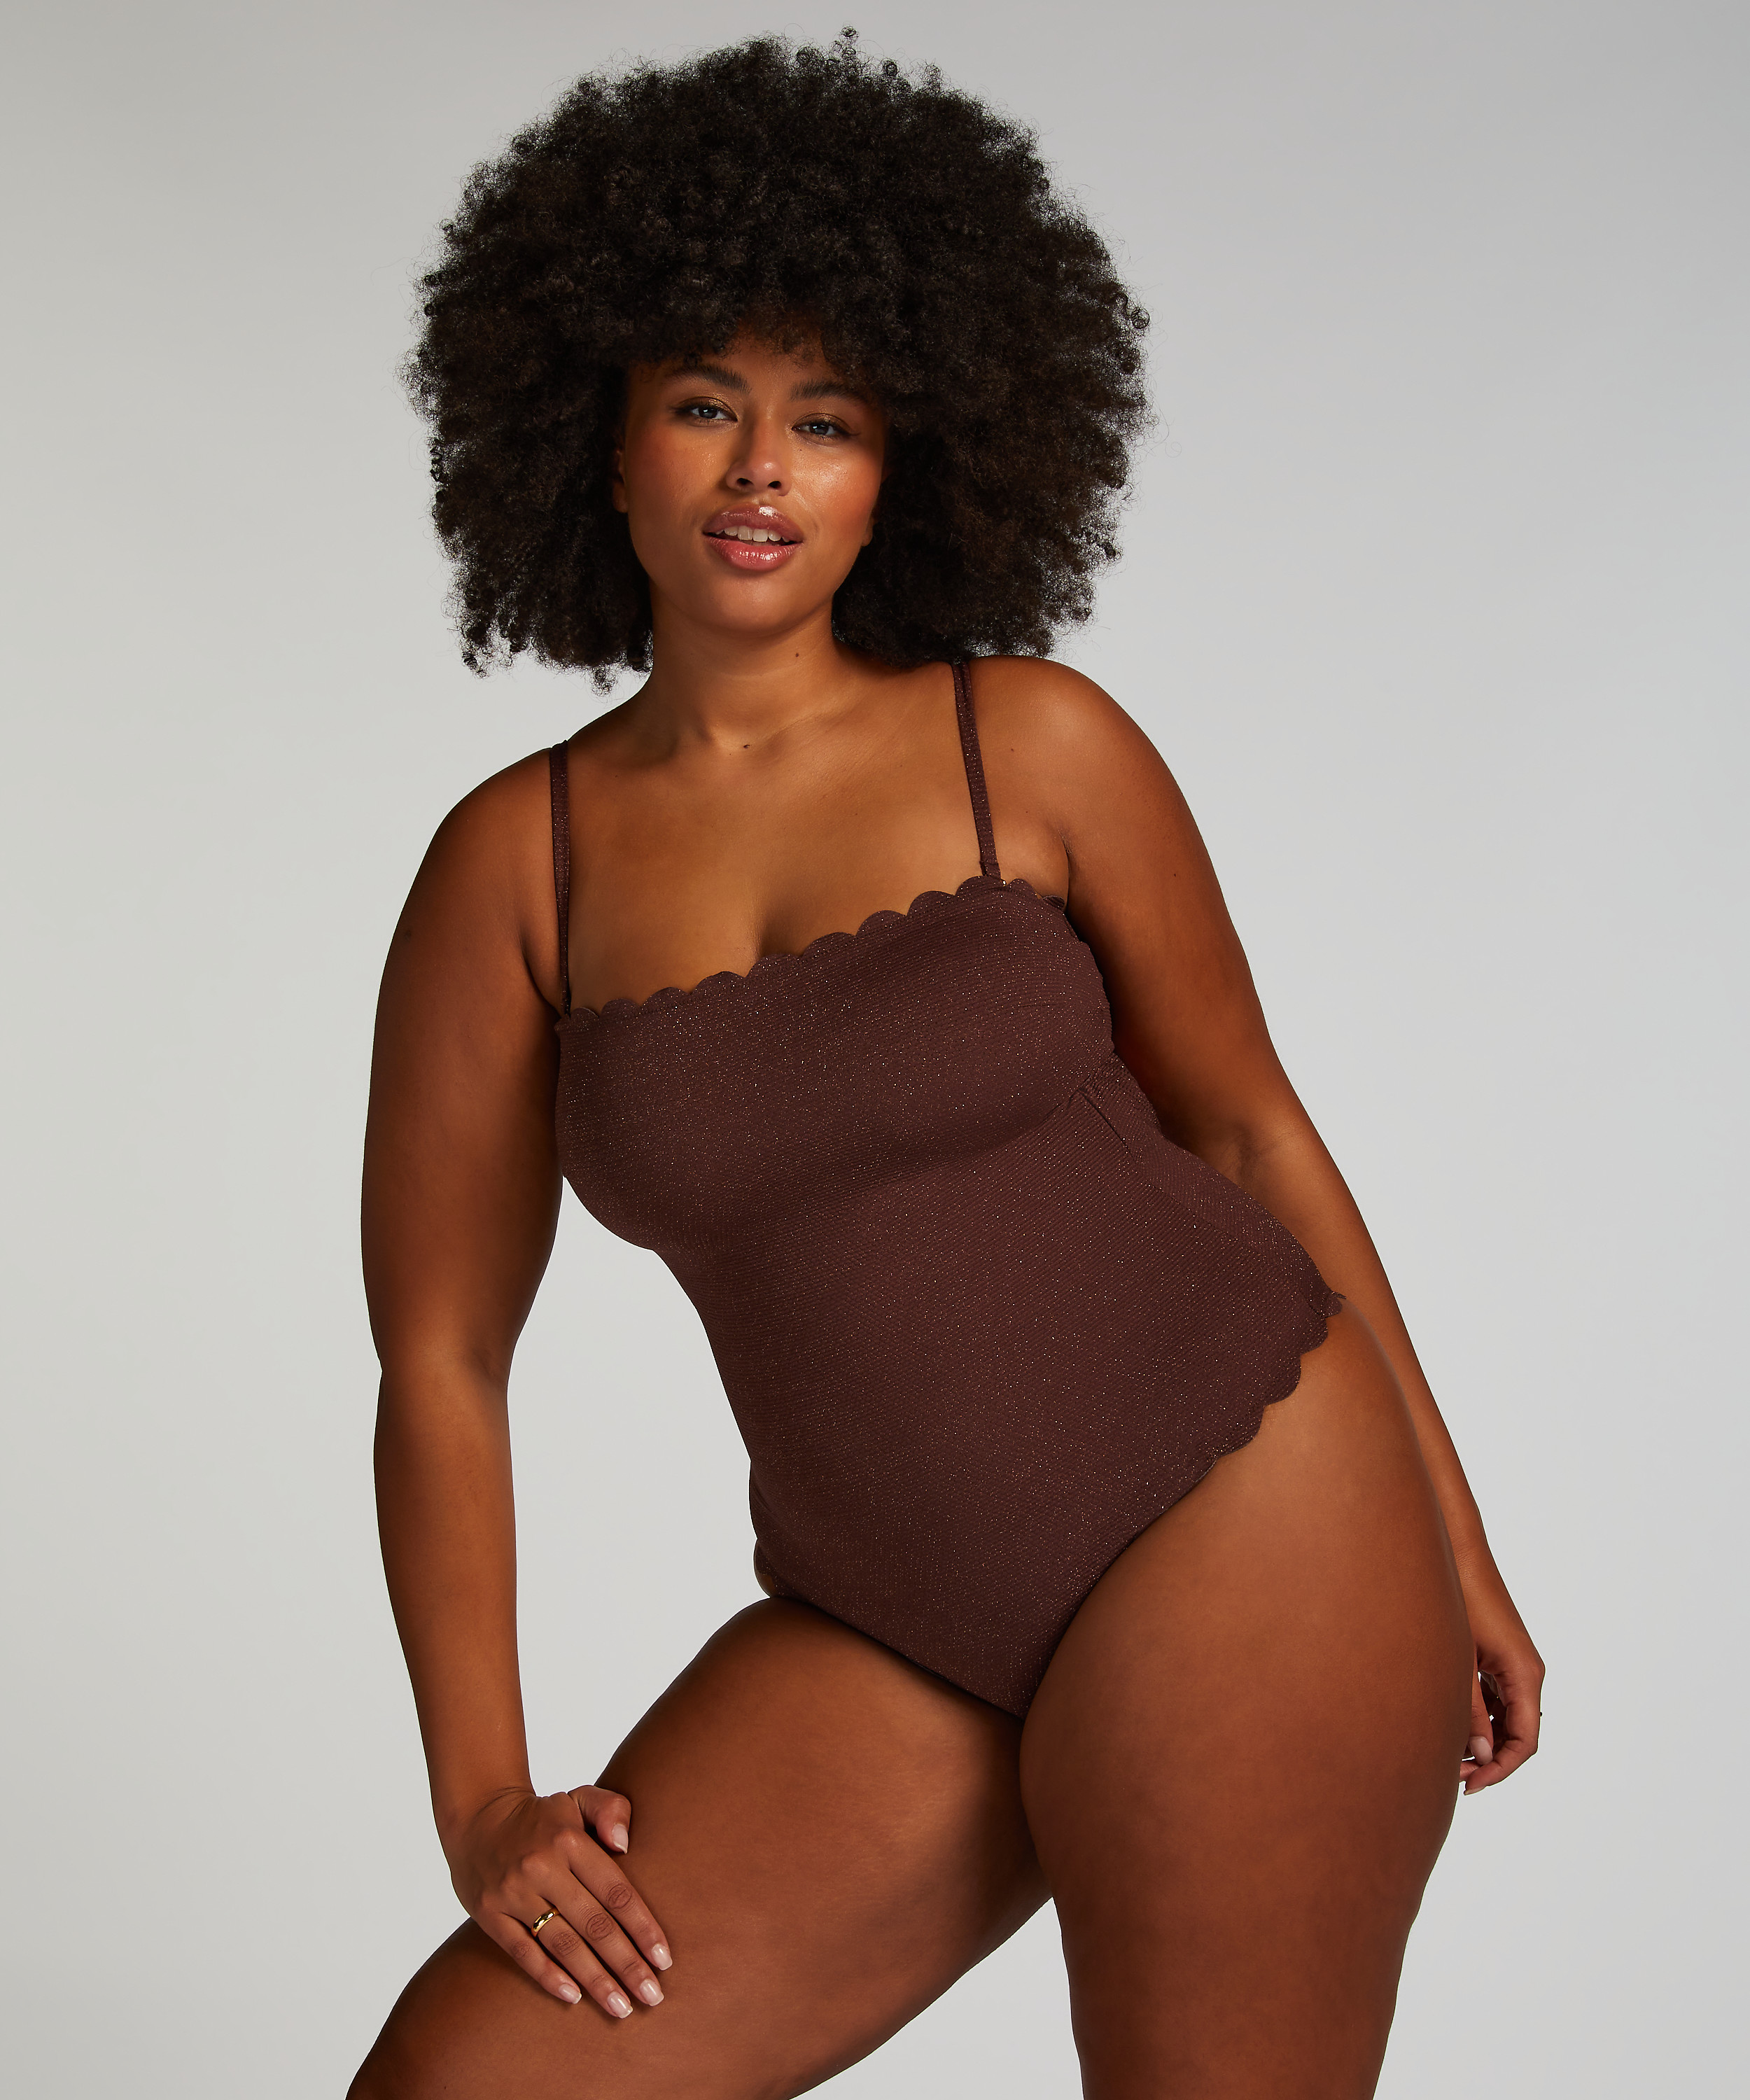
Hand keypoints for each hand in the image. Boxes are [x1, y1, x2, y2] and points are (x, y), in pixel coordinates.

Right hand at [444, 1784, 673, 2012]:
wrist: (477, 1815)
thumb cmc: (543, 1815)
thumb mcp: (578, 1797)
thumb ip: (610, 1810)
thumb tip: (625, 1843)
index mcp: (569, 1840)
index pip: (615, 1892)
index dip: (642, 1928)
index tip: (664, 1960)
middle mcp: (542, 1867)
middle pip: (593, 1925)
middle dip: (626, 1964)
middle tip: (652, 1996)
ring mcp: (514, 1893)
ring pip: (562, 1944)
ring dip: (595, 1979)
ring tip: (621, 2007)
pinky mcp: (490, 1914)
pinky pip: (523, 1952)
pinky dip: (548, 1976)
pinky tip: (574, 1997)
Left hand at [1452, 1546, 1543, 1794]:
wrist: (1457, 1555)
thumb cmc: (1459, 1602)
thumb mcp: (1461, 1663)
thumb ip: (1470, 1711)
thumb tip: (1478, 1756)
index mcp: (1526, 1675)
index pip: (1525, 1741)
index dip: (1500, 1768)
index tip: (1471, 1784)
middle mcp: (1527, 1672)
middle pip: (1518, 1733)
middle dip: (1490, 1758)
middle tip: (1455, 1776)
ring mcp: (1514, 1664)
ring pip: (1507, 1718)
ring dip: (1484, 1739)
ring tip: (1449, 1756)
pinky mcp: (1499, 1657)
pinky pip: (1497, 1698)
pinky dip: (1479, 1717)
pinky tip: (1451, 1726)